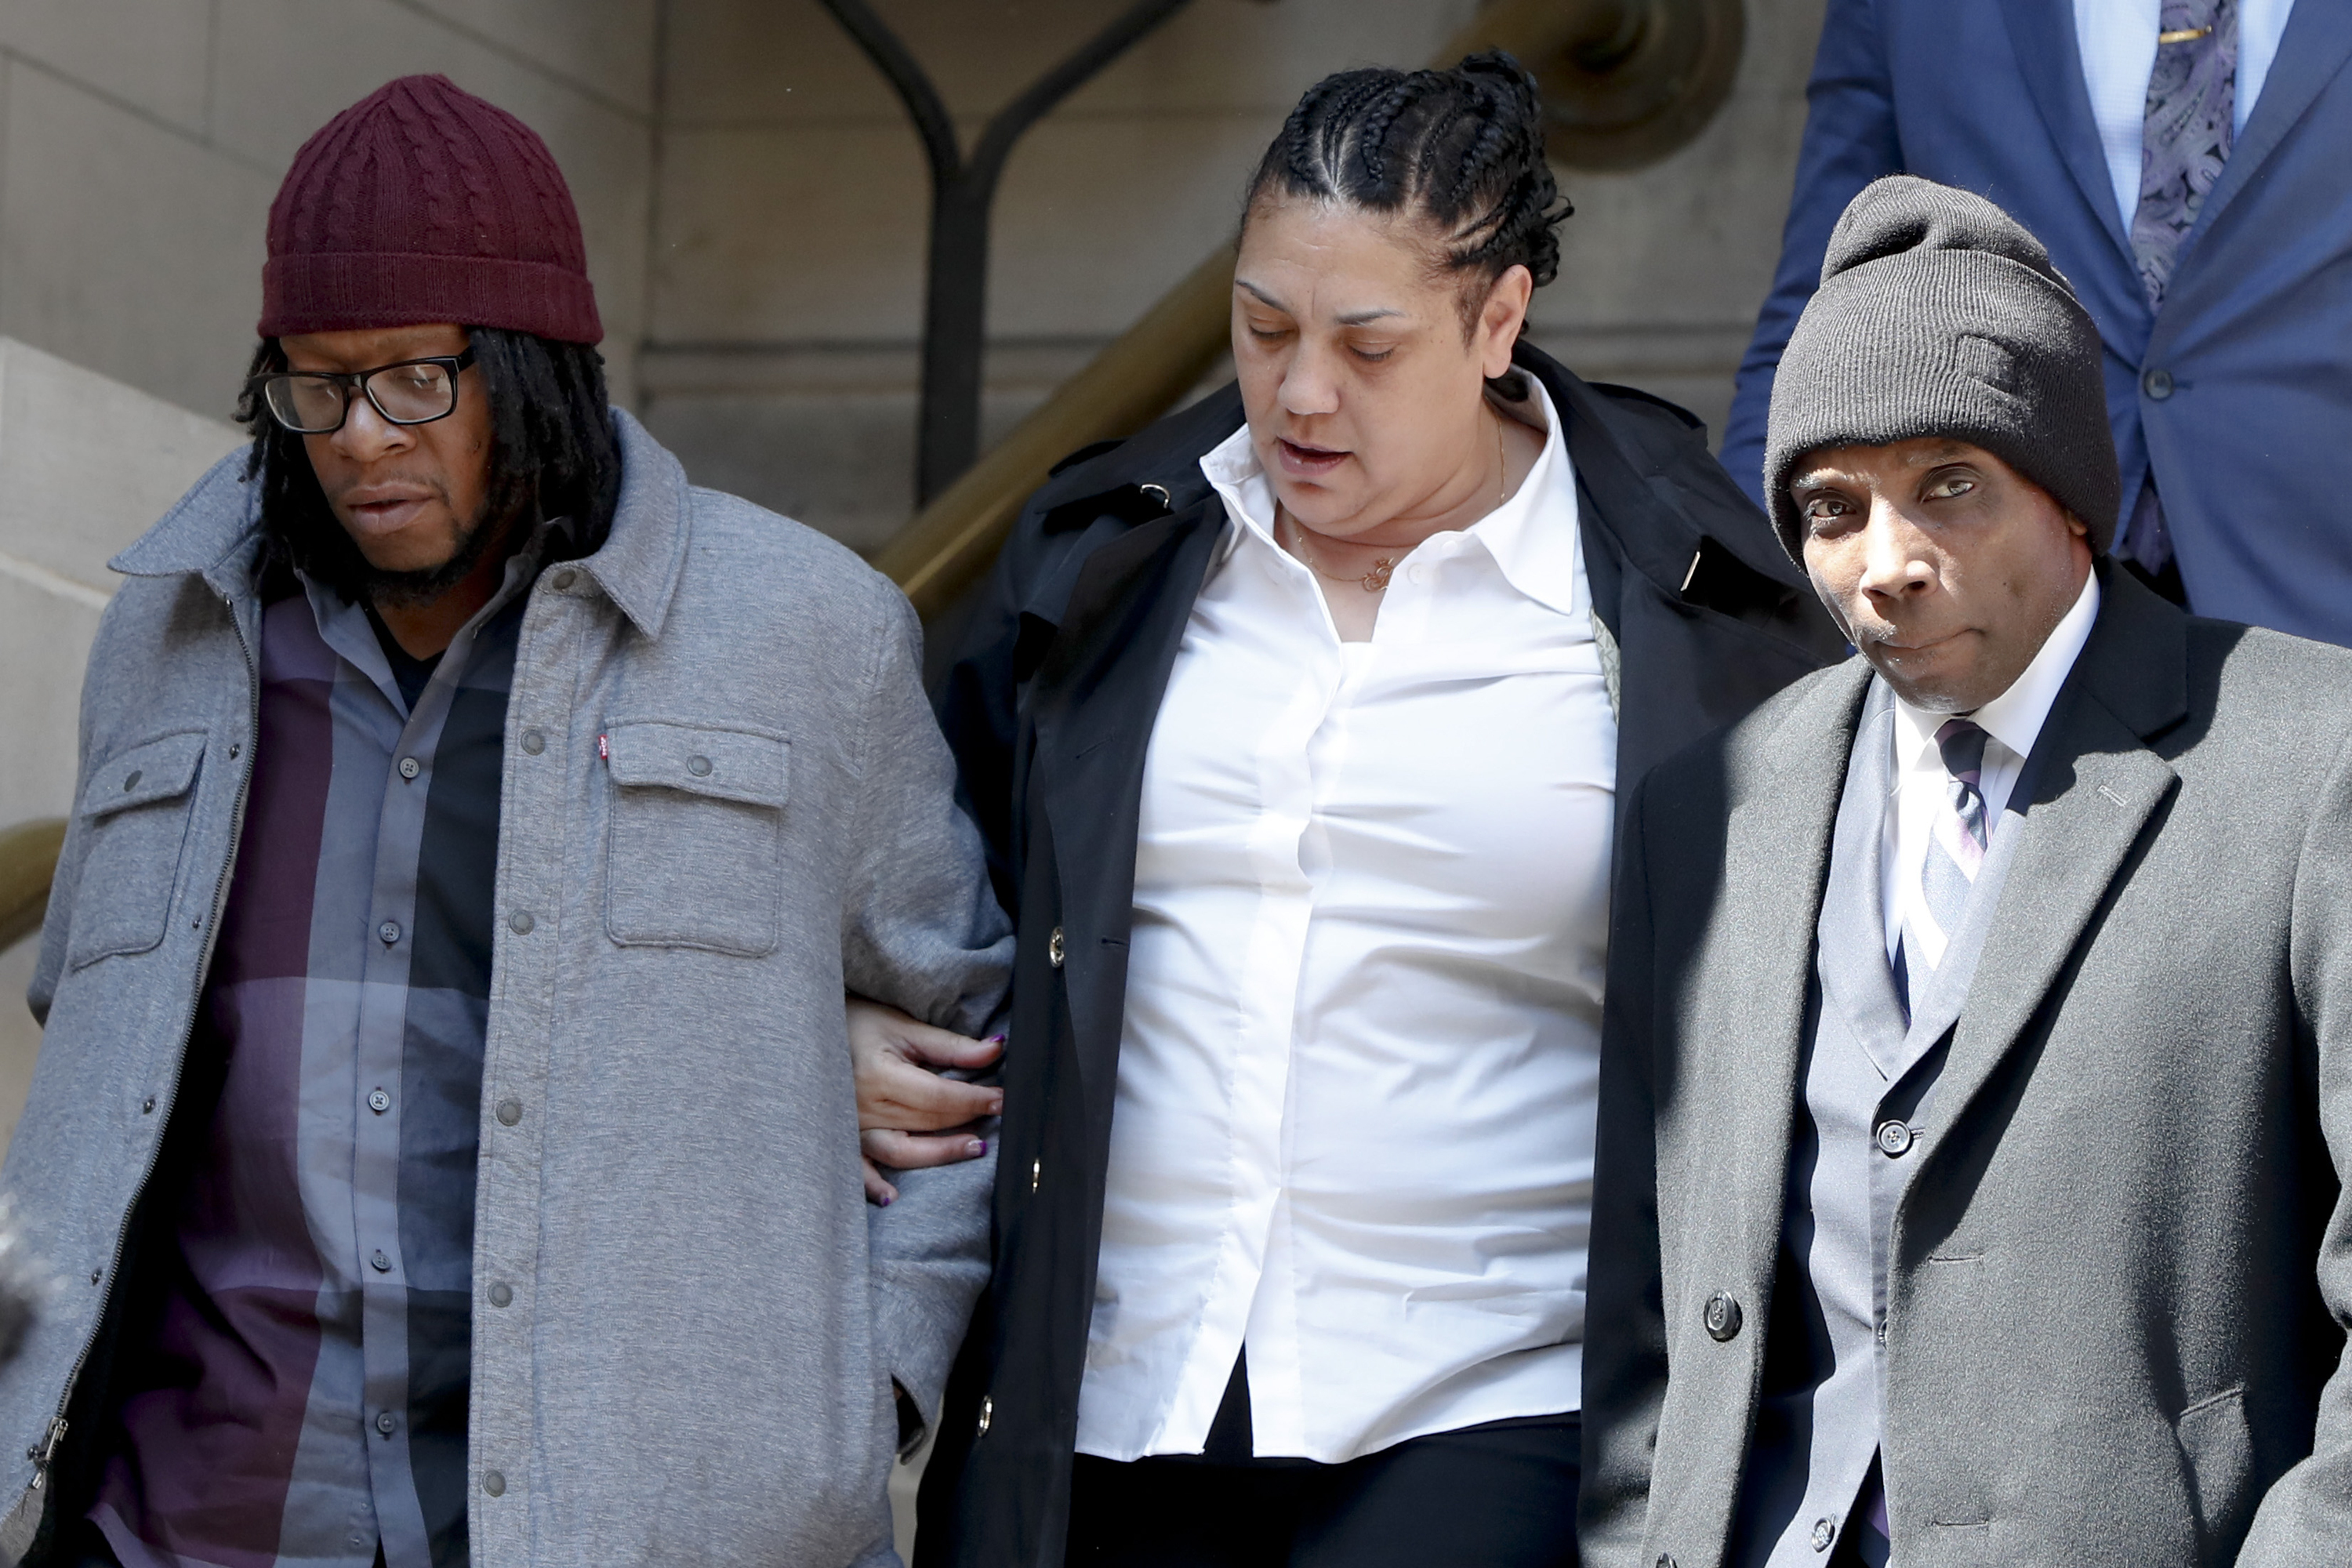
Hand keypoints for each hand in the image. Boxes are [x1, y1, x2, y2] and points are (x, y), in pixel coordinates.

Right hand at [849, 995, 1004, 1205]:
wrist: (815, 1032)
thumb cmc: (861, 1025)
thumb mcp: (906, 1028)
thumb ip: (951, 1046)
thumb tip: (997, 1048)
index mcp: (879, 1074)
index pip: (937, 1096)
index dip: (974, 1099)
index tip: (1002, 1099)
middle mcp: (863, 1106)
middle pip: (925, 1122)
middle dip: (966, 1119)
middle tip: (998, 1115)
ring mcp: (851, 1128)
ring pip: (900, 1151)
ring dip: (939, 1153)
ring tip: (973, 1147)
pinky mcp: (843, 1140)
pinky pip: (858, 1169)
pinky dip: (872, 1185)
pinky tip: (891, 1198)